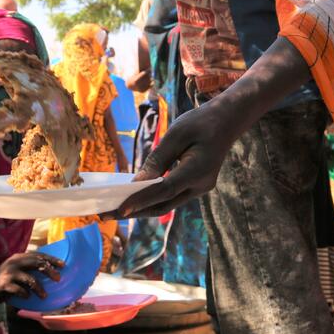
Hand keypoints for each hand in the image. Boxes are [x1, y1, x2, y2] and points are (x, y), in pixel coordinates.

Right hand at [0, 252, 62, 300]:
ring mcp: (9, 273)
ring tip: (44, 296)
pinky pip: (19, 290)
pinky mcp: (5, 285)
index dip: (51, 259)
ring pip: (30, 279)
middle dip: (49, 270)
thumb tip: (50, 270)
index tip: (63, 264)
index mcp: (19, 257)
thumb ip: (29, 266)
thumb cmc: (7, 277)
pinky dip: (25, 294)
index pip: (38, 255)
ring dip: (39, 288)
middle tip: (58, 278)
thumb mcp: (17, 267)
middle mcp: (15, 263)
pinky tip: (27, 297)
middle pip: (36, 263)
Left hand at [110, 101, 241, 218]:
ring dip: (142, 207)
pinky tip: (134, 196)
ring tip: (115, 208)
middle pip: (163, 204)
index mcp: (197, 172)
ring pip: (167, 203)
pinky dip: (152, 198)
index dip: (141, 201)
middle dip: (135, 211)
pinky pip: (172, 195)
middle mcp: (200, 185)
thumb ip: (158, 160)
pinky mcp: (196, 185)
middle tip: (106, 213)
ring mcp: (200, 187)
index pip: (164, 191)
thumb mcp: (176, 135)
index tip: (120, 210)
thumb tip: (138, 182)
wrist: (228, 120)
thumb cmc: (201, 122)